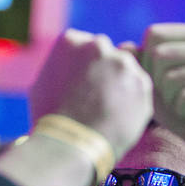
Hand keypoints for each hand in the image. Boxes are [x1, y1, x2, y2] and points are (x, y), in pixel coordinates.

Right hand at [29, 29, 152, 159]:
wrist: (70, 145)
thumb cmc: (48, 119)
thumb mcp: (41, 85)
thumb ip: (58, 68)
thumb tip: (63, 69)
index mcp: (71, 40)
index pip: (82, 47)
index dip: (82, 69)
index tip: (80, 86)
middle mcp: (100, 45)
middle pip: (106, 56)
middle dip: (103, 72)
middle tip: (95, 99)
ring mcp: (124, 64)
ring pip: (125, 72)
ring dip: (120, 87)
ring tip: (106, 112)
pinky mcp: (143, 85)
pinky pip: (139, 91)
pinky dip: (132, 103)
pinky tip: (117, 118)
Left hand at [138, 22, 184, 185]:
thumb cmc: (181, 109)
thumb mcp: (155, 83)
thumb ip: (139, 63)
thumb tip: (124, 46)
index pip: (155, 35)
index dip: (147, 64)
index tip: (163, 82)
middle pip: (161, 55)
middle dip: (157, 84)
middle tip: (175, 98)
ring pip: (171, 78)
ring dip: (169, 101)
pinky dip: (181, 113)